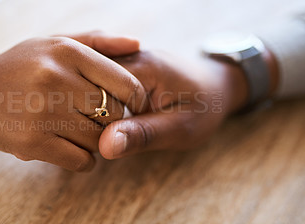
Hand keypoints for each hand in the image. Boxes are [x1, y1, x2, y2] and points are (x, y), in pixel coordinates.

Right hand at [0, 34, 147, 170]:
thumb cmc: (17, 67)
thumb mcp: (52, 43)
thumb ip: (98, 41)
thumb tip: (138, 44)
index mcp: (66, 51)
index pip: (126, 84)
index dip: (135, 100)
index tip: (130, 107)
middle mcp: (56, 78)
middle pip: (113, 114)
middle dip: (110, 120)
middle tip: (94, 117)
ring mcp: (42, 112)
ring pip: (99, 140)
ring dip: (94, 140)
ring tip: (76, 130)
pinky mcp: (31, 143)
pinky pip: (82, 161)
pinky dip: (83, 159)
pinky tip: (70, 147)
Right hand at [96, 51, 250, 158]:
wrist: (217, 86)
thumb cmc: (204, 109)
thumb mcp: (180, 128)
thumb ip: (143, 135)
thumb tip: (104, 146)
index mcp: (145, 68)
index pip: (98, 90)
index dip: (94, 117)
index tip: (101, 138)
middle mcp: (131, 56)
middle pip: (89, 82)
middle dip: (87, 109)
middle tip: (95, 133)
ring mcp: (126, 58)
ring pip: (90, 80)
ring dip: (89, 103)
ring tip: (95, 123)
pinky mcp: (125, 66)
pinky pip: (99, 81)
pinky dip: (96, 97)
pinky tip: (98, 113)